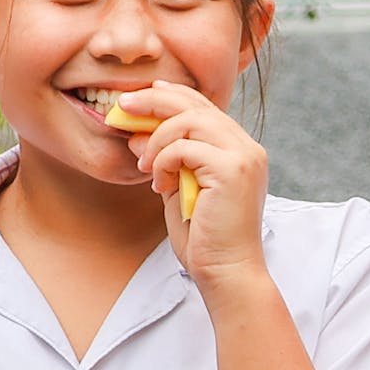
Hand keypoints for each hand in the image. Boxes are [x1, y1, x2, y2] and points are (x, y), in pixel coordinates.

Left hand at [118, 83, 270, 283]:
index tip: (140, 96)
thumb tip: (136, 133)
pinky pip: (185, 148)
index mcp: (239, 150)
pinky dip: (164, 161)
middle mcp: (247, 148)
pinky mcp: (233, 170)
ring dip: (156, 139)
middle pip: (196, 105)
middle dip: (154, 101)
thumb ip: (165, 160)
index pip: (205, 107)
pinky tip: (159, 185)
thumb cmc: (204, 239)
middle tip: (122, 105)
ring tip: (144, 165)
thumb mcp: (178, 189)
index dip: (171, 95)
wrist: (226, 273)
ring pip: (190, 120)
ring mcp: (244, 157)